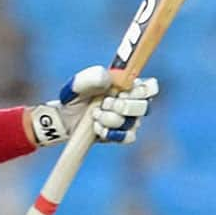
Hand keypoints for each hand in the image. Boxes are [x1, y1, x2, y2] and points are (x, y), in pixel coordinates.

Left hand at [31, 65, 158, 145]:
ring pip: (133, 123)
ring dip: (111, 119)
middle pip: (144, 107)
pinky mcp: (121, 136)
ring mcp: (129, 121)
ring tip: (95, 114)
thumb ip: (91, 77)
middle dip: (123, 106)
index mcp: (128, 86)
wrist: (65, 119)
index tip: (122, 91)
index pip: (150, 87)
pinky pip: (127, 137)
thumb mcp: (78, 84)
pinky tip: (97, 128)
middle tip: (105, 102)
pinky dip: (110, 132)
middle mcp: (132, 103)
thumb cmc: (75, 97)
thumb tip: (108, 80)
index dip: (142, 91)